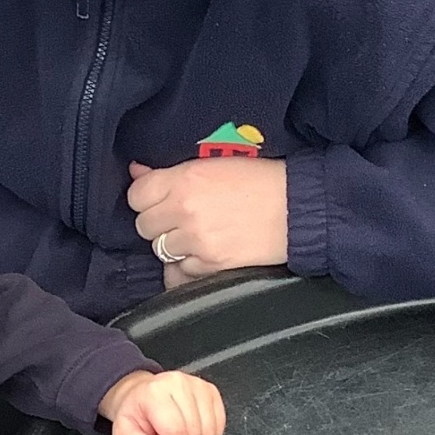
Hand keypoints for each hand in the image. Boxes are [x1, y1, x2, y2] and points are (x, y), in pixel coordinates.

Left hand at [99, 369, 225, 434]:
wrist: (140, 395)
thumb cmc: (135, 415)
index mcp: (155, 393)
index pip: (176, 431)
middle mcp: (178, 384)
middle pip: (195, 432)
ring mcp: (197, 385)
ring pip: (209, 430)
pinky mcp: (210, 390)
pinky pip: (219, 424)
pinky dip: (207, 434)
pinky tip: (191, 428)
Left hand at [128, 158, 288, 281]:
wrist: (297, 207)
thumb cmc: (260, 180)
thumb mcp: (214, 164)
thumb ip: (171, 172)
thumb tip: (136, 171)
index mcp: (185, 179)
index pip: (136, 195)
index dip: (146, 198)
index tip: (158, 199)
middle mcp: (185, 210)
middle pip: (144, 225)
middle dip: (159, 222)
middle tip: (179, 217)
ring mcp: (197, 240)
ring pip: (160, 249)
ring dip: (174, 244)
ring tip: (196, 234)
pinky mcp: (211, 265)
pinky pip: (181, 270)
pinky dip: (189, 264)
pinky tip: (206, 251)